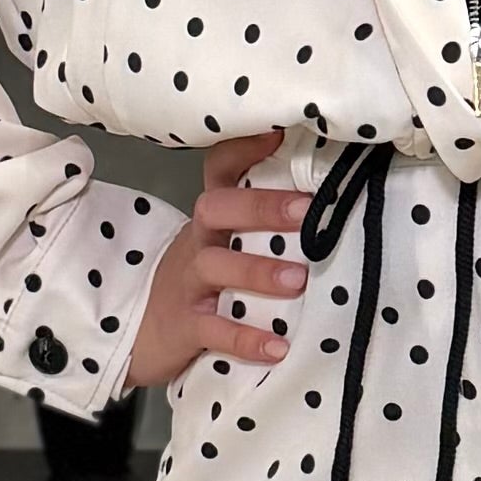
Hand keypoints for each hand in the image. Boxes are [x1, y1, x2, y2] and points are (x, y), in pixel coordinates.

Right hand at [121, 127, 316, 392]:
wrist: (142, 334)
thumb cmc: (202, 282)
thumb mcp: (224, 243)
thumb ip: (264, 224)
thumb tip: (339, 200)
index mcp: (213, 218)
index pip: (221, 170)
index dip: (244, 149)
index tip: (280, 133)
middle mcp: (199, 241)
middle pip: (216, 208)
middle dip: (260, 207)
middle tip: (307, 210)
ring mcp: (188, 283)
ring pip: (214, 266)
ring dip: (257, 271)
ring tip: (299, 280)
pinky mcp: (184, 326)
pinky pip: (212, 330)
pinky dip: (245, 339)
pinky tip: (278, 347)